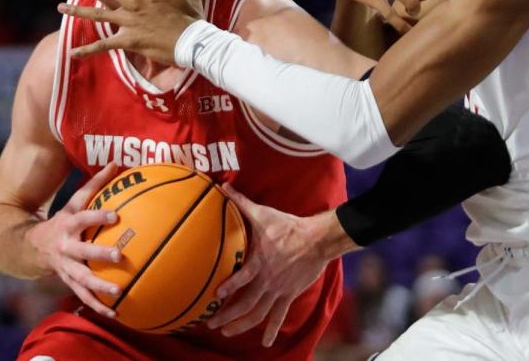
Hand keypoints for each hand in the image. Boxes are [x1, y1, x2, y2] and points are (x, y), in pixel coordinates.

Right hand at [24, 162, 122, 317]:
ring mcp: (65, 267)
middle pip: (83, 252)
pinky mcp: (67, 282)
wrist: (30, 247)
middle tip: (119, 256)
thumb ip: (94, 184)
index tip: (117, 215)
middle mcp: (66, 247)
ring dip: (100, 287)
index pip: (84, 218)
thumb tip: (117, 163)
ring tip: (120, 292)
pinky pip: (83, 296)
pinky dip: (98, 306)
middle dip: (100, 254)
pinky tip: (116, 313)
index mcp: (68, 225)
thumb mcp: (73, 201)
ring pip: (83, 279)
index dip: (99, 216)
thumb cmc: (62, 220)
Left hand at [58, 0, 203, 63]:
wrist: (194, 41)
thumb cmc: (192, 13)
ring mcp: (129, 21)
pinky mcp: (129, 40)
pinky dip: (87, 50)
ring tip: (60, 8)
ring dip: (75, 10)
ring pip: (96, 13)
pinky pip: (103, 45)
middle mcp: (132, 1)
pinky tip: (73, 53)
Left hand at [207, 184, 343, 346]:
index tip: (214, 296)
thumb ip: (242, 203)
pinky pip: (279, 316)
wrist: (316, 239)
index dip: (229, 287)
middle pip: (246, 303)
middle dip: (227, 315)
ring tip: (228, 333)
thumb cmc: (288, 226)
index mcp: (260, 262)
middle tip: (212, 324)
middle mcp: (267, 280)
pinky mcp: (289, 295)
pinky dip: (271, 329)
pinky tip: (266, 343)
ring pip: (258, 313)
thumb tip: (224, 186)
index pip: (241, 278)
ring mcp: (278, 290)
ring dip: (242, 325)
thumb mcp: (263, 214)